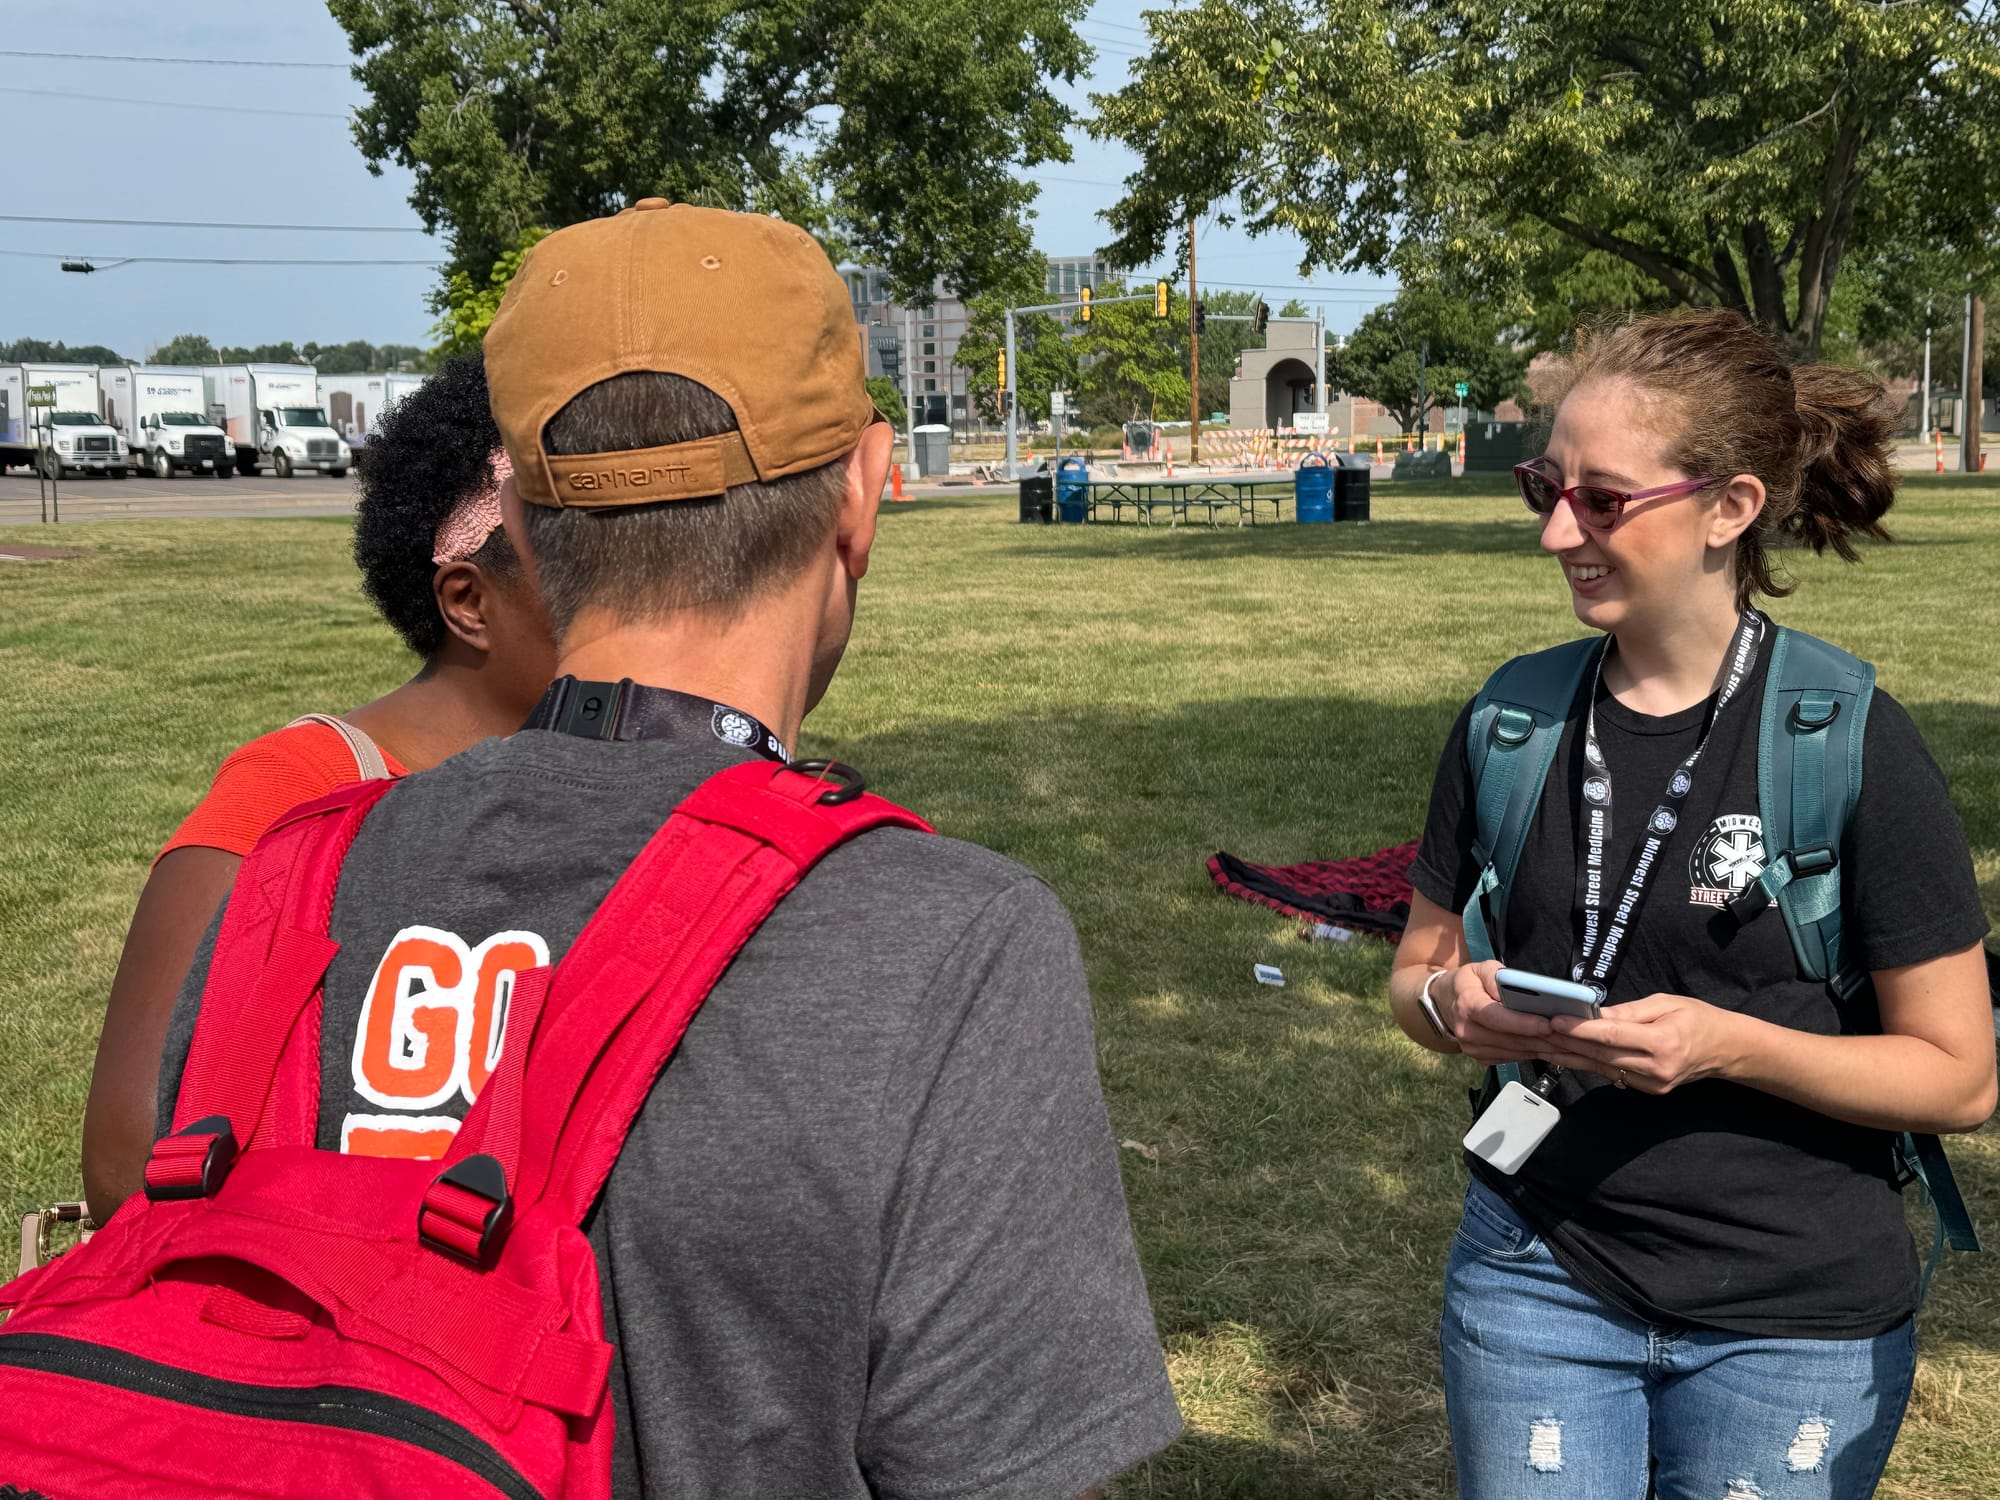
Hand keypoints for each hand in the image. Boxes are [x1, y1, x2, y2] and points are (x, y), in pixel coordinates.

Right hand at [1442, 960, 1558, 1066]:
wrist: (1443, 1003)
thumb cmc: (1467, 983)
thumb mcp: (1480, 968)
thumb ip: (1498, 975)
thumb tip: (1516, 987)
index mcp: (1467, 1005)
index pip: (1497, 1018)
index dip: (1524, 1023)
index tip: (1547, 1024)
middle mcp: (1467, 1030)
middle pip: (1510, 1039)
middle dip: (1540, 1038)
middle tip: (1567, 1035)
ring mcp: (1472, 1048)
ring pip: (1513, 1052)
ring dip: (1539, 1048)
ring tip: (1562, 1041)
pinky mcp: (1480, 1058)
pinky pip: (1510, 1058)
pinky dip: (1529, 1053)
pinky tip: (1545, 1046)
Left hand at [1545, 993, 1741, 1093]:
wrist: (1727, 1050)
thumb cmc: (1698, 1019)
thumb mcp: (1666, 1003)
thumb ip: (1628, 1011)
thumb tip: (1594, 1013)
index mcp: (1663, 1042)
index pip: (1612, 1036)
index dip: (1580, 1029)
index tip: (1554, 1020)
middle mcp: (1656, 1068)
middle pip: (1602, 1055)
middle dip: (1566, 1042)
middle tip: (1536, 1030)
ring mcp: (1652, 1084)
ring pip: (1602, 1068)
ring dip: (1570, 1056)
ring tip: (1541, 1044)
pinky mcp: (1648, 1091)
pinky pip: (1611, 1074)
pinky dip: (1587, 1063)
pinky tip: (1565, 1055)